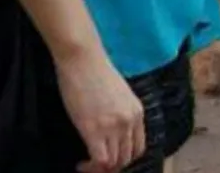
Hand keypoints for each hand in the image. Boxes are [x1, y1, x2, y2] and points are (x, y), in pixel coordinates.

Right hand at [54, 46, 145, 172]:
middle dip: (112, 166)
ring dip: (100, 168)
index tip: (110, 157)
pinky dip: (90, 167)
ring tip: (87, 165)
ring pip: (113, 163)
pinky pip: (99, 161)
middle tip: (96, 164)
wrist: (82, 57)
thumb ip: (119, 111)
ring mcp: (113, 127)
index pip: (138, 147)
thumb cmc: (94, 68)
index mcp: (136, 111)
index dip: (124, 157)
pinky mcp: (94, 130)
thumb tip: (111, 129)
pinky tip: (81, 165)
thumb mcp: (117, 92)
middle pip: (126, 158)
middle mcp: (129, 121)